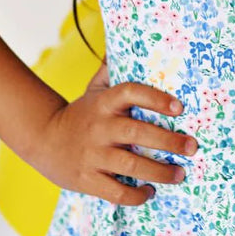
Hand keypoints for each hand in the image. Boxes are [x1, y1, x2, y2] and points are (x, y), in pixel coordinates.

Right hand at [32, 61, 199, 204]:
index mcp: (104, 103)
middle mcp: (99, 128)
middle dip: (168, 142)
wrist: (43, 139)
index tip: (179, 108)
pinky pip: (116, 192)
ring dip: (159, 172)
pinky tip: (150, 192)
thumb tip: (126, 39)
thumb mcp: (94, 89)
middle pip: (137, 133)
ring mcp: (92, 155)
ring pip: (130, 166)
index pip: (130, 92)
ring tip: (179, 174)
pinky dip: (136, 196)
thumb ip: (111, 69)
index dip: (155, 98)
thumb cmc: (80, 113)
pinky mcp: (87, 180)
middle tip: (192, 147)